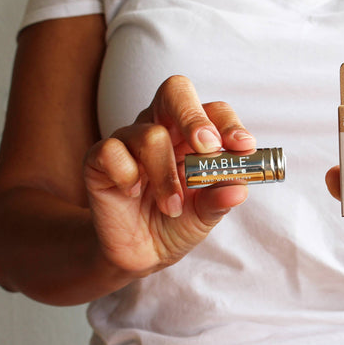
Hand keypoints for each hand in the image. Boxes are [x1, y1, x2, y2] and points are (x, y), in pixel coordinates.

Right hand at [83, 75, 254, 275]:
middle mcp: (161, 127)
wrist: (142, 252)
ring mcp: (129, 140)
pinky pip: (112, 152)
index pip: (213, 110)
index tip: (244, 146)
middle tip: (207, 147)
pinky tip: (133, 193)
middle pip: (175, 92)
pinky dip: (128, 176)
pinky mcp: (99, 158)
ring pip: (150, 135)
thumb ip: (219, 198)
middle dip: (194, 116)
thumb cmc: (177, 222)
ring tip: (173, 206)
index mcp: (192, 134)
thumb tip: (240, 189)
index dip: (229, 123)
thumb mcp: (205, 214)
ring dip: (166, 175)